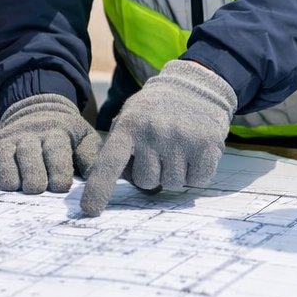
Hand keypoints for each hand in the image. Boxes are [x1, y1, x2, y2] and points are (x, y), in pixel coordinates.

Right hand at [0, 93, 99, 193]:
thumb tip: (93, 176)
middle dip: (32, 172)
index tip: (60, 187)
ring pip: (4, 155)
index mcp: (56, 133)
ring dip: (7, 172)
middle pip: (28, 152)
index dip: (58, 168)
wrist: (38, 110)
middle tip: (36, 189)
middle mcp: (30, 135)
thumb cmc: (66, 133)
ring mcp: (9, 141)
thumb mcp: (84, 136)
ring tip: (14, 188)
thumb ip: (91, 154)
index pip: (56, 150)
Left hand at [79, 59, 236, 216]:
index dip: (99, 189)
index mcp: (130, 125)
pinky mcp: (206, 146)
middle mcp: (154, 132)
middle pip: (146, 182)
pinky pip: (196, 181)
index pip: (109, 163)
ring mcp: (181, 139)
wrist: (197, 86)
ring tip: (178, 148)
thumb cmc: (158, 109)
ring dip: (175, 173)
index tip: (89, 211)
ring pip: (172, 184)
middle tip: (161, 152)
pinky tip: (194, 152)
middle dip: (153, 173)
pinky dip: (196, 173)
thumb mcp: (131, 117)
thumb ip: (119, 147)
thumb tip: (111, 182)